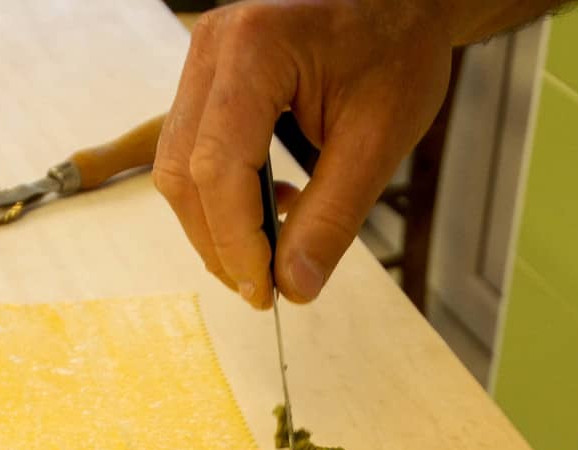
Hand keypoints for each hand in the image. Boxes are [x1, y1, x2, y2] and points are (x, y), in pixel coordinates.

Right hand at [154, 0, 453, 307]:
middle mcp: (212, 48)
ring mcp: (203, 59)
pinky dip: (222, 194)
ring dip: (216, 224)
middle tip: (265, 289)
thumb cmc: (397, 49)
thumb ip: (333, 216)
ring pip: (177, 166)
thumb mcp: (378, 139)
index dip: (234, 241)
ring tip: (270, 254)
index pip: (218, 166)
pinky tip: (271, 206)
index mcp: (255, 49)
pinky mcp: (208, 76)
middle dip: (218, 242)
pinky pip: (192, 149)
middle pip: (183, 171)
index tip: (265, 292)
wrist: (400, 2)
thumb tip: (294, 287)